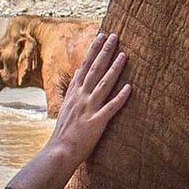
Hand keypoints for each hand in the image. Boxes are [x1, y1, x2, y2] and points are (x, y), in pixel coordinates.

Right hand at [47, 32, 129, 169]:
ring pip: (104, 84)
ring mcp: (89, 109)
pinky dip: (120, 97)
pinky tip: (129, 87)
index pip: (85, 66)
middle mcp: (81, 98)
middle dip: (104, 52)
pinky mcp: (96, 122)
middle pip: (94, 70)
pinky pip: (111, 108)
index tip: (100, 36)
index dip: (93, 51)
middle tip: (113, 36)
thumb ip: (73, 88)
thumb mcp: (66, 106)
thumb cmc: (63, 133)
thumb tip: (79, 71)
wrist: (58, 152)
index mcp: (74, 94)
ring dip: (114, 68)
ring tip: (124, 54)